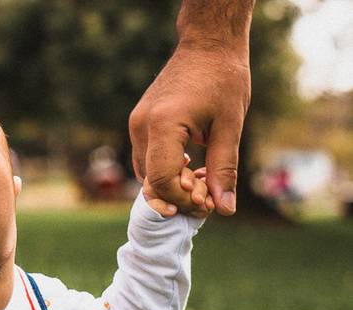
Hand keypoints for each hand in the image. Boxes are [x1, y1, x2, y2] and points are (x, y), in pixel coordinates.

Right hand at [129, 44, 250, 215]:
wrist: (207, 45)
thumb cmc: (223, 79)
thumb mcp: (230, 126)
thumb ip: (224, 168)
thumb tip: (224, 208)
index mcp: (163, 125)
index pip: (161, 180)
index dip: (182, 199)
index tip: (207, 204)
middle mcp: (141, 126)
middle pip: (149, 181)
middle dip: (177, 197)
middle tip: (207, 199)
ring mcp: (135, 124)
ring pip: (144, 173)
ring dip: (170, 186)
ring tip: (200, 183)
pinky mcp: (138, 123)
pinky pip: (145, 159)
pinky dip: (163, 171)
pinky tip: (188, 167)